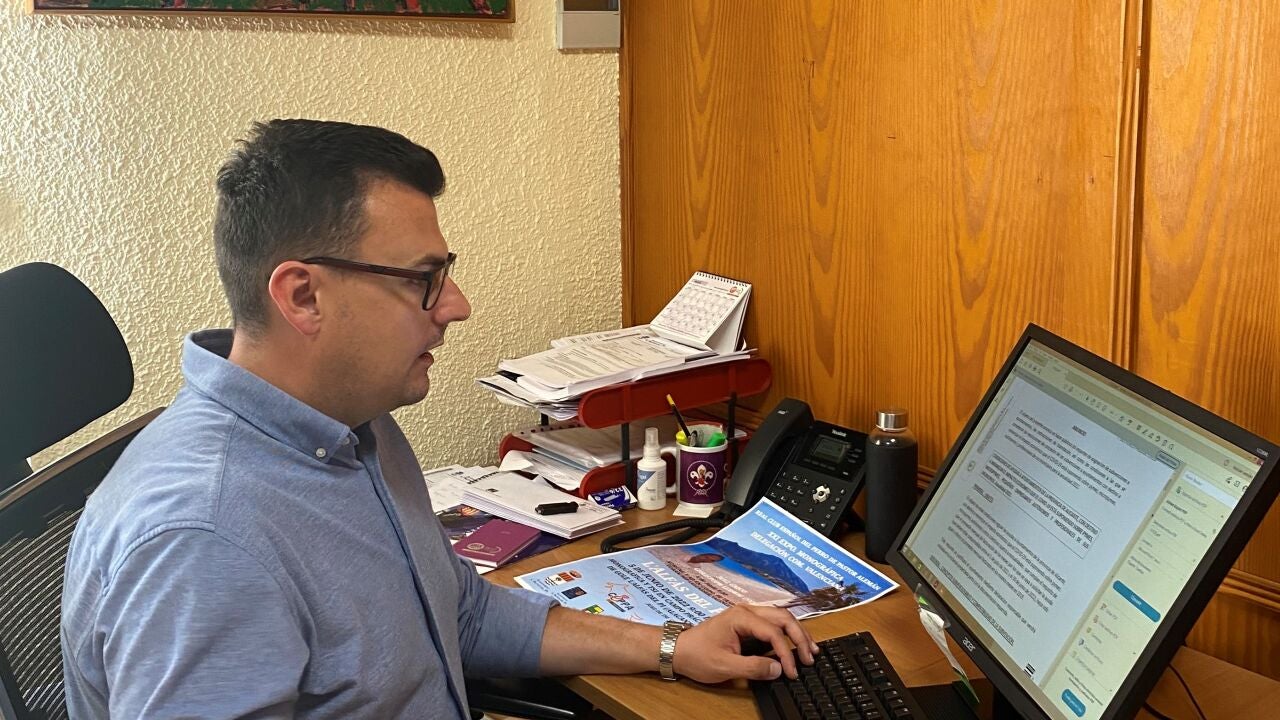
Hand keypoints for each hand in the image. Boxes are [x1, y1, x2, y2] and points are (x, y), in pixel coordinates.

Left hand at [670, 604, 816, 683]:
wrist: (677, 649)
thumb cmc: (697, 655)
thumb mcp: (724, 666)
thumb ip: (753, 667)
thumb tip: (778, 669)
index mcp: (741, 617)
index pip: (774, 632)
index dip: (787, 653)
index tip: (792, 672)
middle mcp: (746, 611)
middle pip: (783, 617)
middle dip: (800, 636)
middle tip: (811, 657)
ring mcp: (747, 615)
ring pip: (780, 618)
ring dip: (796, 632)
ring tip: (810, 650)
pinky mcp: (746, 623)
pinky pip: (772, 624)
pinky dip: (787, 634)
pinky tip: (794, 645)